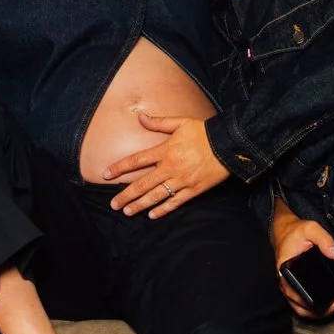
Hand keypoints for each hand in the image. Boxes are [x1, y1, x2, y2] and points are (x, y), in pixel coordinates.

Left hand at [104, 115, 230, 217]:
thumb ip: (159, 122)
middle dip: (126, 196)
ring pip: (155, 196)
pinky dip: (163, 210)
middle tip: (113, 205)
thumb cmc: (203, 132)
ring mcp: (181, 181)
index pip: (136, 161)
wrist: (228, 145)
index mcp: (165, 150)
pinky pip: (175, 203)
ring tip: (127, 212)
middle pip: (142, 184)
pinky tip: (152, 216)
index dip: (119, 168)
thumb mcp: (180, 122)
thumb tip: (140, 117)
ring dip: (140, 205)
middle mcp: (170, 168)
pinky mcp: (193, 190)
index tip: (105, 175)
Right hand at [273, 214, 333, 317]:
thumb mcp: (310, 229)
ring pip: (304, 309)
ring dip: (322, 311)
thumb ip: (323, 239)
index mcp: (285, 272)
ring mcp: (290, 288)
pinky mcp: (296, 287)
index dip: (315, 304)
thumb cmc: (295, 232)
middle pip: (302, 308)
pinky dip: (318, 306)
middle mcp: (285, 284)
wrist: (285, 231)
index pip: (298, 296)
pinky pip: (305, 303)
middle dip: (323, 310)